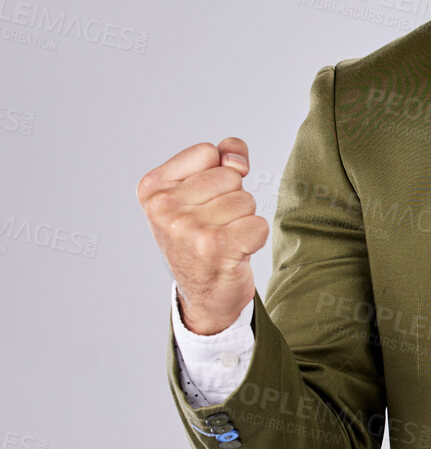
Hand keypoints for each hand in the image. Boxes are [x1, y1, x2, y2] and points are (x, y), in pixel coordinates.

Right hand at [136, 138, 267, 333]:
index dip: (218, 175)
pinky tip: (236, 252)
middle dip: (232, 200)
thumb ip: (222, 159)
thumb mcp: (199, 192)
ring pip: (246, 200)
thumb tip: (236, 158)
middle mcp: (164, 207)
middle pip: (230, 177)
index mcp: (153, 188)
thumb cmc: (202, 239)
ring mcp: (188, 227)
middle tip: (215, 227)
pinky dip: (256, 238)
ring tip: (224, 240)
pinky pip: (259, 224)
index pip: (209, 152)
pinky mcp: (215, 246)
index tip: (204, 203)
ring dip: (243, 221)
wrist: (204, 296)